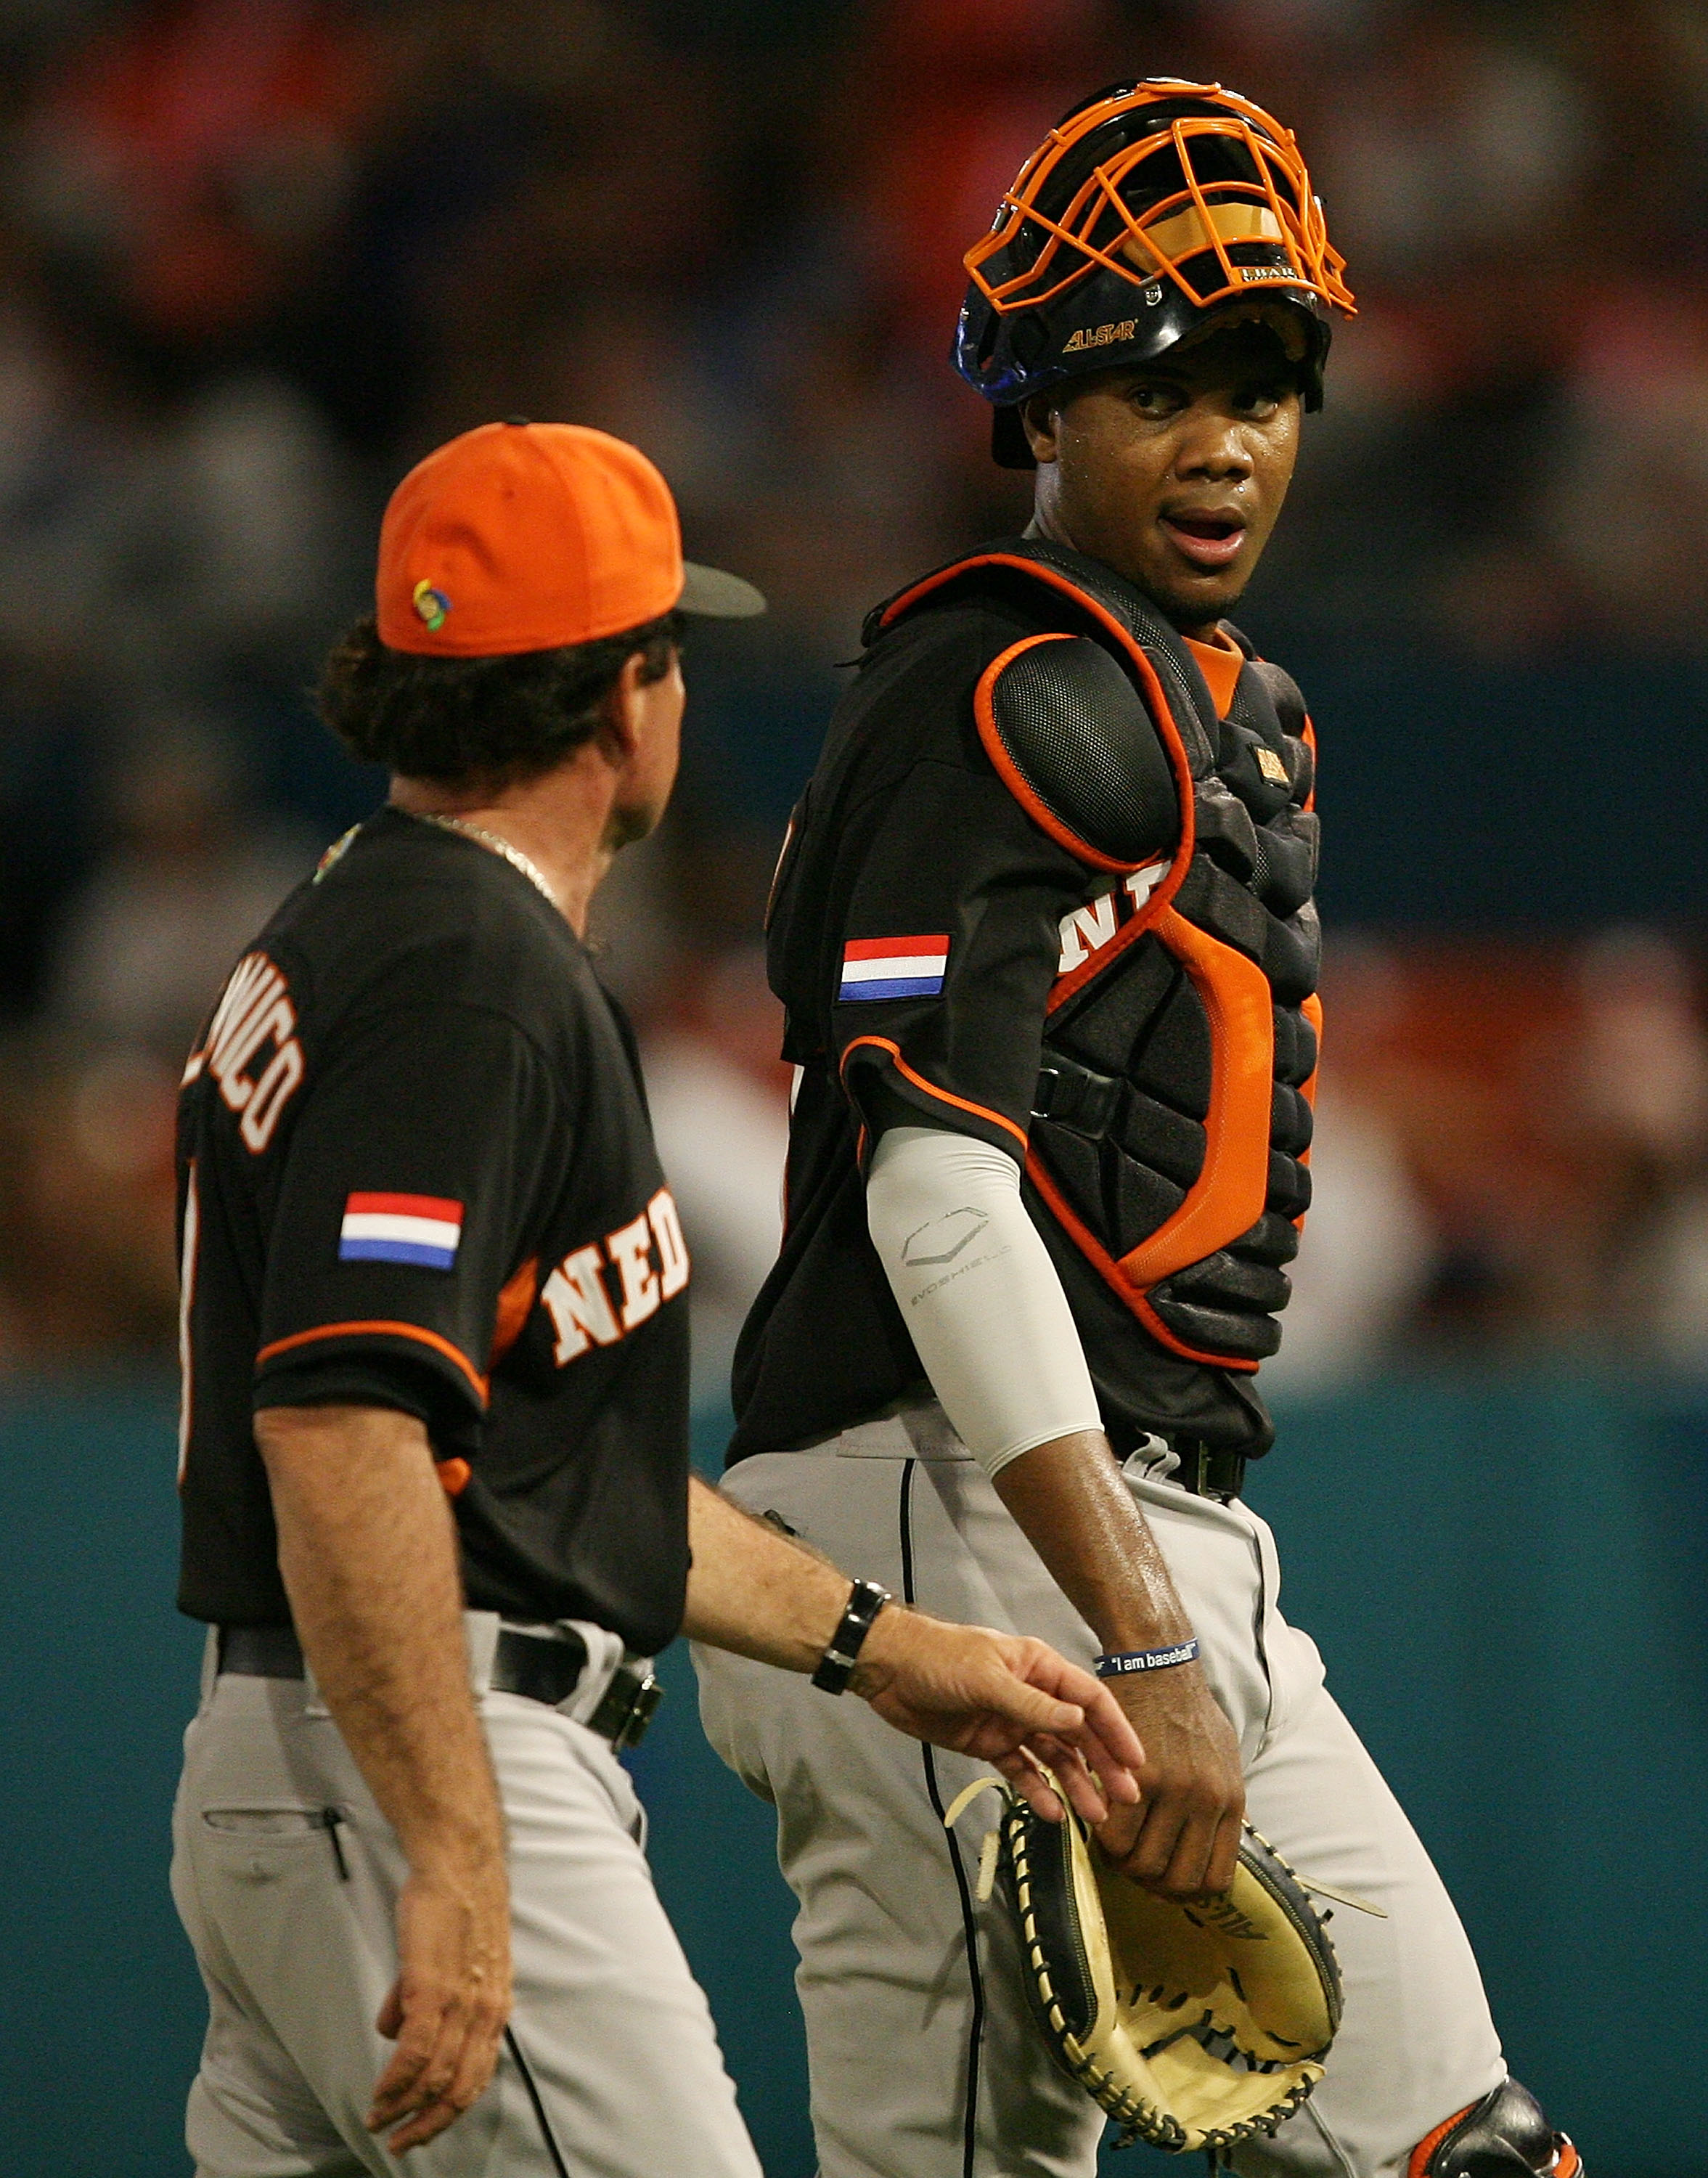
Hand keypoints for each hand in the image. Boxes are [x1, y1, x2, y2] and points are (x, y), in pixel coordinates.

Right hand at [367, 1855, 512, 2152]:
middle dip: (426, 2124)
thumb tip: (393, 2033)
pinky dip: (396, 2080)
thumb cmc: (454, 1908)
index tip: (420, 2129)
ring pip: (434, 2077)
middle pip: (458, 2089)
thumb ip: (428, 2002)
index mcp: (495, 2009)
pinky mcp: (433, 1988)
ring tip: (379, 2119)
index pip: (476, 2078)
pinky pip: (415, 2051)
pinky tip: (380, 2093)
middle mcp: (485, 2013)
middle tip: (399, 2143)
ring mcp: (461, 2002)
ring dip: (402, 2106)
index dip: (447, 2111)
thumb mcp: (455, 1963)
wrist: (460, 1865)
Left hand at [851, 1608, 1144, 1826]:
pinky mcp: (989, 1744)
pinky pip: (1021, 1771)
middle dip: (1101, 1765)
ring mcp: (1011, 1722)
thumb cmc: (941, 1660)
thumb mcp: (988, 1679)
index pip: (1089, 1700)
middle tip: (1124, 1800)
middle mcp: (1033, 1696)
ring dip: (1074, 1784)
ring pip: (1053, 1757)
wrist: (890, 1669)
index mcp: (1039, 1668)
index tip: (1135, 1763)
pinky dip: (1037, 1791)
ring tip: (1094, 1817)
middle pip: (1077, 1734)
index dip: (1115, 1730)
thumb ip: (1033, 1706)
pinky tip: (1053, 1813)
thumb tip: (1079, 1725)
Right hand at [1094, 1663, 1243, 1896]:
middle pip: (1175, 1879)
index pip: (1214, 1879)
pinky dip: (1103, 1838)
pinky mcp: (1140, 1775)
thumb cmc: (1188, 1709)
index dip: (1184, 1892)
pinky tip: (1099, 1821)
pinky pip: (1115, 1834)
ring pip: (1142, 1863)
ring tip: (1112, 1844)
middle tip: (1131, 1866)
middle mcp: (1208, 1801)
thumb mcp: (1223, 1758)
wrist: (1159, 1663)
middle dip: (1148, 1883)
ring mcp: (1175, 1790)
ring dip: (1122, 1863)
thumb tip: (1205, 1852)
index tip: (1163, 1884)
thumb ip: (1218, 1805)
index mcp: (1231, 1802)